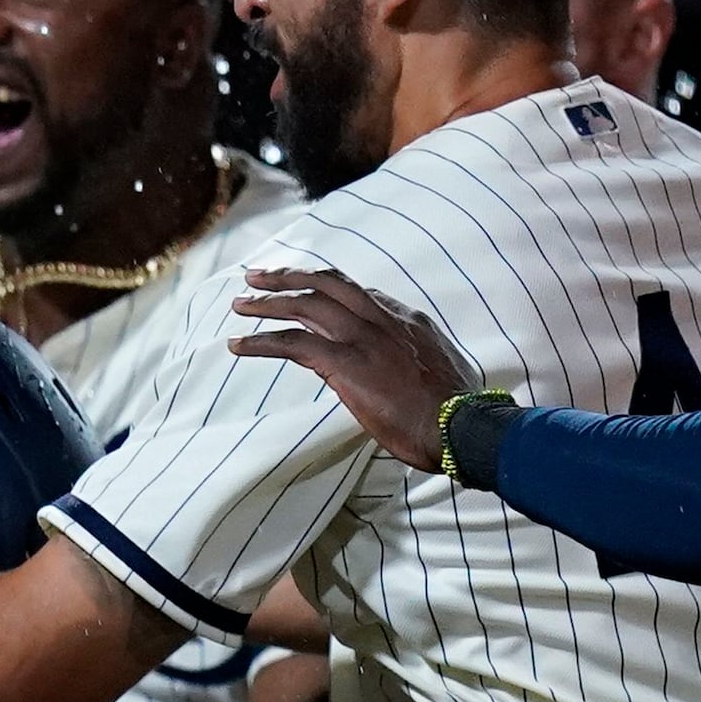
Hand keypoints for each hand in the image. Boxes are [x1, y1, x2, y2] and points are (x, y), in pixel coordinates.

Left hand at [226, 262, 470, 460]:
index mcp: (407, 320)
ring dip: (267, 303)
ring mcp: (363, 338)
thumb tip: (412, 370)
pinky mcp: (345, 363)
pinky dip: (260, 342)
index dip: (326, 288)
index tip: (306, 288)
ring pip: (305, 306)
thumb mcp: (442, 371)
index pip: (360, 293)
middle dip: (289, 276)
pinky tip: (238, 345)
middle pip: (327, 284)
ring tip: (239, 304)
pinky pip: (292, 344)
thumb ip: (419, 360)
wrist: (462, 425)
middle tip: (257, 276)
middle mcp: (383, 320)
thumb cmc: (456, 411)